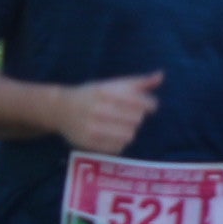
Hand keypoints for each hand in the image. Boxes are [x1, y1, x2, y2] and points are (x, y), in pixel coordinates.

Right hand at [48, 71, 165, 153]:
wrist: (61, 109)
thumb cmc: (92, 95)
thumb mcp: (113, 84)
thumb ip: (139, 82)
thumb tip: (161, 76)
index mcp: (107, 92)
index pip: (141, 102)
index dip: (149, 105)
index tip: (148, 106)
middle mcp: (99, 109)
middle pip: (137, 120)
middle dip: (137, 117)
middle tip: (128, 115)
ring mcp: (93, 127)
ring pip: (129, 135)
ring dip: (129, 130)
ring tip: (120, 125)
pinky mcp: (90, 143)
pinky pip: (118, 147)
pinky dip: (119, 142)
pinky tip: (112, 134)